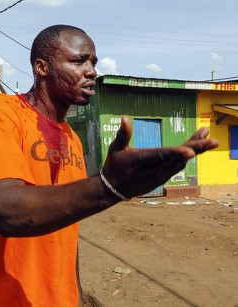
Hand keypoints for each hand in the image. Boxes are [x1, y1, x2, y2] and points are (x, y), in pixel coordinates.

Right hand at [101, 117, 217, 198]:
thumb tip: (124, 118)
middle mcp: (153, 170)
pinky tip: (197, 146)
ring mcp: (160, 176)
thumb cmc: (114, 165)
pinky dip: (188, 156)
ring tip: (207, 136)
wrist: (114, 188)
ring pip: (181, 163)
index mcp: (141, 161)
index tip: (191, 151)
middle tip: (213, 141)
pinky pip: (179, 167)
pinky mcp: (163, 178)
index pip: (161, 156)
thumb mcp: (115, 149)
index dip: (176, 154)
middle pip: (178, 159)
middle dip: (196, 149)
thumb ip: (123, 134)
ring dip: (196, 149)